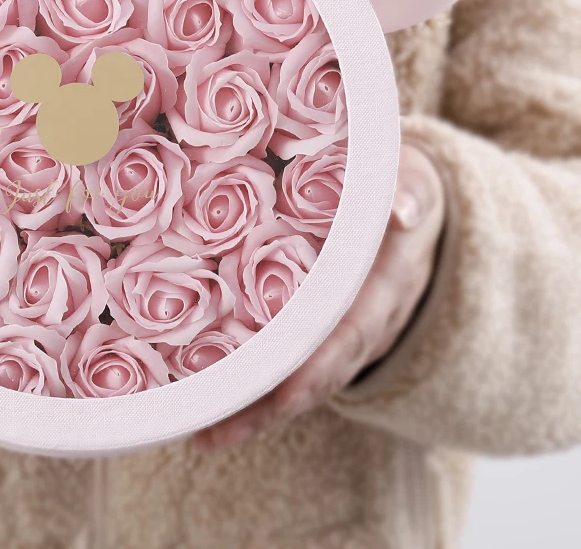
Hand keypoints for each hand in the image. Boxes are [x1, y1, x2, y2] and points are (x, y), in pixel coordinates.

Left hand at [195, 138, 444, 450]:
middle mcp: (366, 321)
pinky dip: (253, 391)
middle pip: (318, 373)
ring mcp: (342, 334)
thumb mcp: (411, 179)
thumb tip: (402, 211)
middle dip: (270, 405)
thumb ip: (408, 191)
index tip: (284, 395)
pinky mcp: (318, 332)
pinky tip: (205, 409)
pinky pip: (287, 365)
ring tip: (201, 434)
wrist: (410, 205)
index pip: (353, 331)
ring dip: (254, 411)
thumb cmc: (397, 185)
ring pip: (299, 379)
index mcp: (387, 284)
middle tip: (216, 429)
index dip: (320, 365)